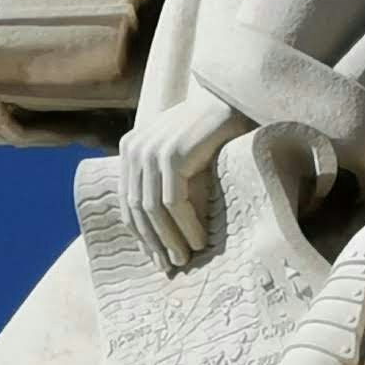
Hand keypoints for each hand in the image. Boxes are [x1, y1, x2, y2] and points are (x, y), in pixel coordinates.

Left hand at [117, 91, 249, 269]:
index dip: (141, 233)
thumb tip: (162, 229)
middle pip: (138, 208)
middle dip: (154, 242)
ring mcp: (151, 150)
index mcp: (131, 147)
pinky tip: (199, 241)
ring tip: (185, 259)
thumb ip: (166, 178)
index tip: (155, 257)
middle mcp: (135, 148)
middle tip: (169, 266)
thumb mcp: (182, 153)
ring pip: (154, 209)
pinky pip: (175, 202)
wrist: (235, 98)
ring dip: (170, 239)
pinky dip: (186, 225)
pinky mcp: (172, 155)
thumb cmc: (214, 130)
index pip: (129, 200)